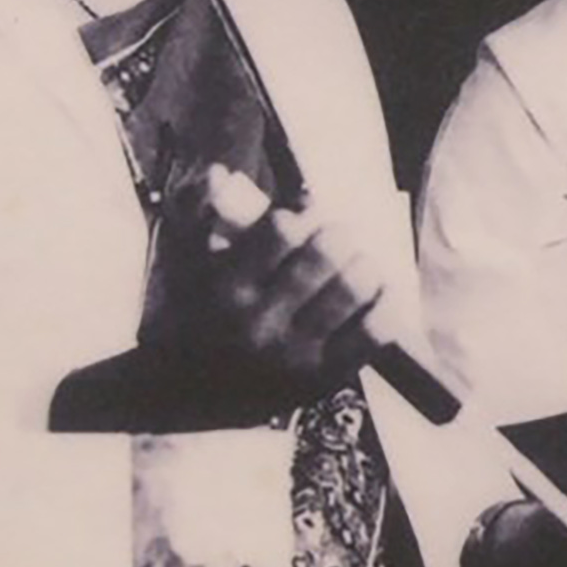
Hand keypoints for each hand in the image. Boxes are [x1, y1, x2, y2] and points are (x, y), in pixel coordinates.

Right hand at [200, 166, 392, 385]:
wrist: (184, 394)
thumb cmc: (192, 314)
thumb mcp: (181, 263)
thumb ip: (198, 213)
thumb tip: (221, 173)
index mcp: (227, 287)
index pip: (283, 227)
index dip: (303, 211)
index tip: (306, 215)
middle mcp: (259, 322)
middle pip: (328, 251)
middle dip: (339, 236)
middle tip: (336, 240)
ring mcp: (294, 354)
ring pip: (356, 285)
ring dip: (364, 266)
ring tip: (356, 266)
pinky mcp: (322, 378)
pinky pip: (376, 330)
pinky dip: (385, 304)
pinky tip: (376, 296)